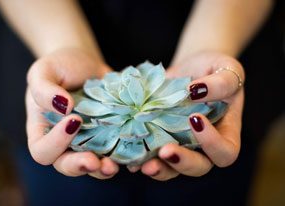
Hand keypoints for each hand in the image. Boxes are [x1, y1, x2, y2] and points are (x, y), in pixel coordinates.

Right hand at [26, 48, 118, 178]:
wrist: (83, 63)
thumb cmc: (59, 67)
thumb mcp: (43, 72)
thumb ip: (43, 89)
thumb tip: (63, 107)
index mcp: (43, 132)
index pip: (42, 150)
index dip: (55, 143)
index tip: (74, 120)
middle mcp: (64, 143)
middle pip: (67, 165)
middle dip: (80, 166)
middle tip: (94, 161)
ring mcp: (87, 141)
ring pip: (92, 166)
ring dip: (103, 169)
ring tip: (113, 165)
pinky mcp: (108, 136)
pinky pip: (114, 152)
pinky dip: (123, 156)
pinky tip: (133, 154)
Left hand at [130, 51, 244, 180]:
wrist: (190, 69)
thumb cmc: (213, 69)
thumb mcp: (226, 69)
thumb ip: (221, 82)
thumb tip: (195, 91)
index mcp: (225, 133)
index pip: (226, 151)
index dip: (213, 144)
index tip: (195, 118)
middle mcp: (203, 146)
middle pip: (198, 167)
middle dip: (182, 162)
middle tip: (165, 151)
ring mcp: (180, 144)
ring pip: (172, 168)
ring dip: (159, 169)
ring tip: (143, 164)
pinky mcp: (159, 139)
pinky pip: (150, 155)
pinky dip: (139, 158)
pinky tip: (129, 157)